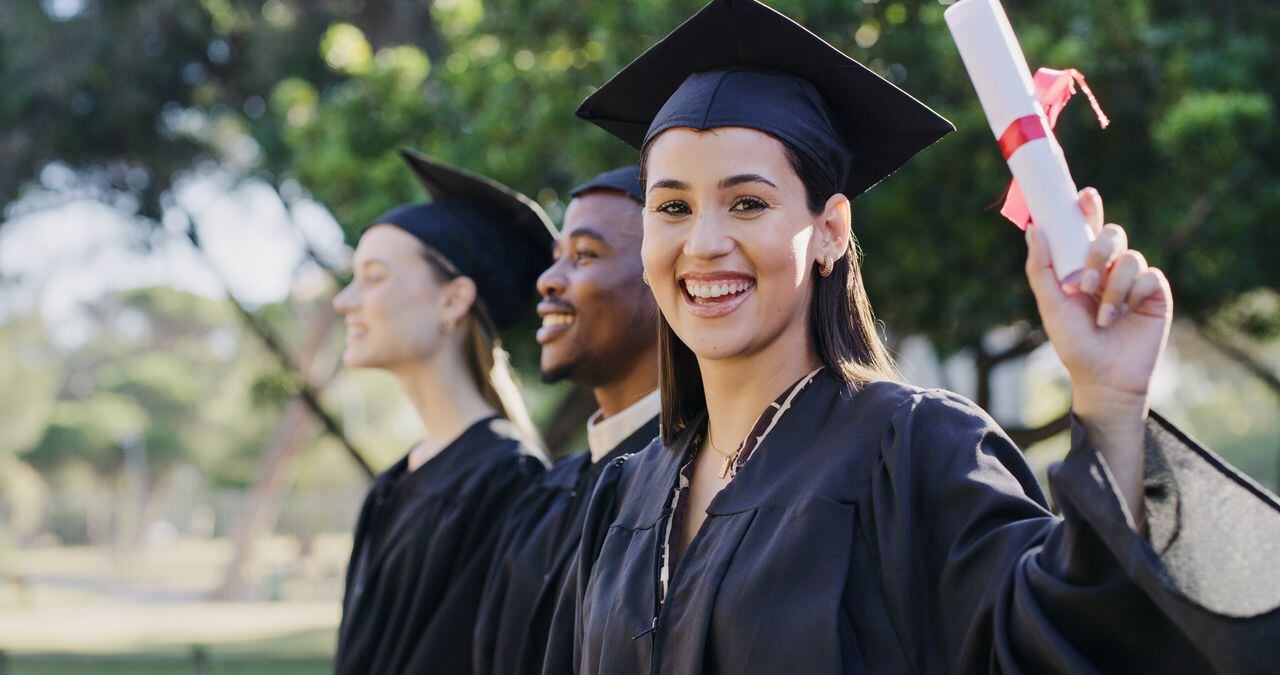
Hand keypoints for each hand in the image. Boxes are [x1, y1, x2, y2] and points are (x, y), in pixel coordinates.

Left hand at [1025, 188, 1172, 424]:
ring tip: (1104, 316)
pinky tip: (1124, 316)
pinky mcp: (1156, 293)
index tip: (1082, 196)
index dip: (1087, 208)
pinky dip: (1132, 295)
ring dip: (1113, 287)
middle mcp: (1110, 268)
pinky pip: (1149, 276)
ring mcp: (1134, 280)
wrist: (1103, 377)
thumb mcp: (1051, 305)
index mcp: (1084, 266)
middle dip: (1098, 251)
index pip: (1086, 228)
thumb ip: (1041, 267)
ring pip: (1130, 257)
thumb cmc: (1074, 343)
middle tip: (1085, 283)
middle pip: (1112, 234)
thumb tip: (1033, 228)